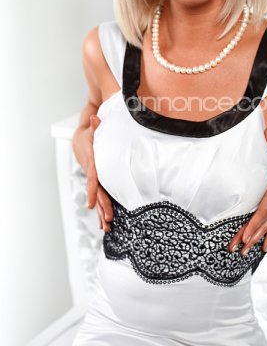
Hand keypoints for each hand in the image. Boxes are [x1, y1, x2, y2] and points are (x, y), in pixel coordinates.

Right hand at [85, 115, 113, 231]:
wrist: (81, 141)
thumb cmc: (89, 136)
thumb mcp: (92, 130)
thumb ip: (95, 126)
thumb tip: (95, 117)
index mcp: (93, 166)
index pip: (93, 181)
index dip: (93, 193)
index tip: (91, 205)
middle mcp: (94, 176)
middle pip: (98, 194)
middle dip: (102, 209)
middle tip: (107, 223)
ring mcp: (95, 181)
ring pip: (99, 199)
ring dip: (102, 214)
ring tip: (106, 228)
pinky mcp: (99, 183)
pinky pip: (102, 197)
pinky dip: (103, 210)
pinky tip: (105, 222)